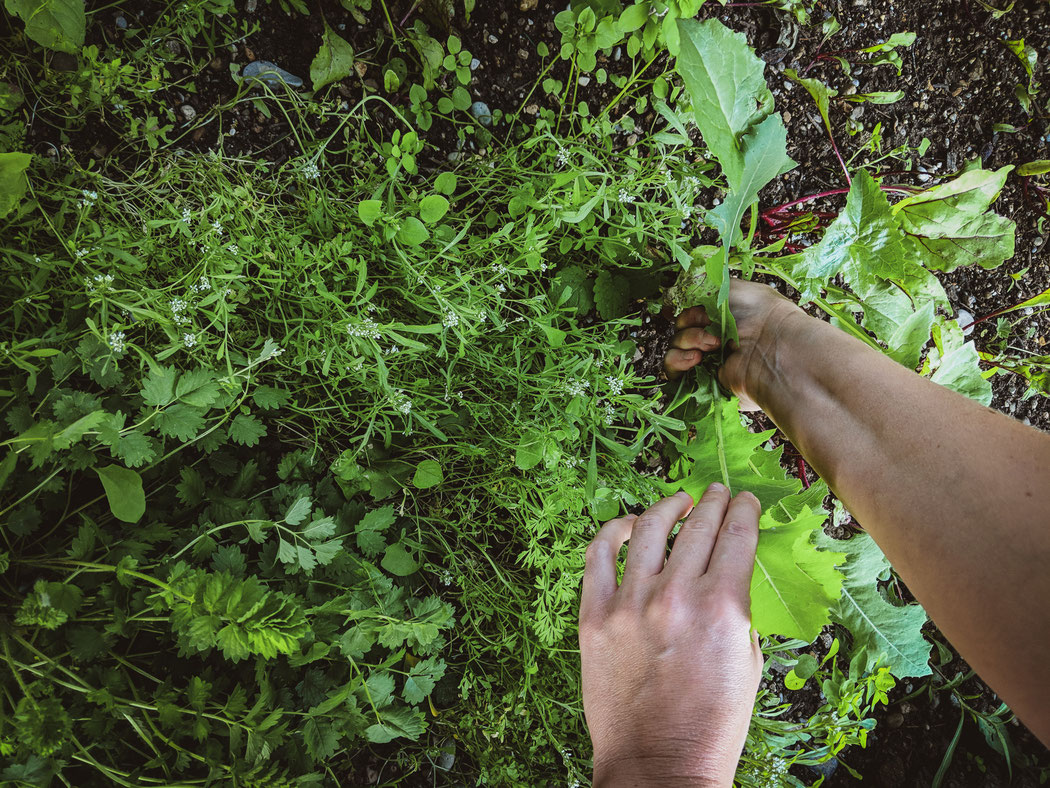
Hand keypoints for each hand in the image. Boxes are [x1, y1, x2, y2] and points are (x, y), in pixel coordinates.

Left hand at [579, 486, 763, 786]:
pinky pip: (599, 554)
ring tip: (678, 500)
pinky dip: (614, 530)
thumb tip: (730, 571)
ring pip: (649, 529)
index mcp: (723, 607)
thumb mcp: (749, 662)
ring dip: (668, 507)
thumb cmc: (712, 722)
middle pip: (698, 526)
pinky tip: (629, 524)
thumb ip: (739, 609)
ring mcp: (630, 603)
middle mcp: (677, 596)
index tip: (745, 502)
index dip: (744, 512)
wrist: (658, 764)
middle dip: (713, 502)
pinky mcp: (594, 616)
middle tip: (717, 492)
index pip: (737, 536)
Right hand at [664, 279, 805, 409]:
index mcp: (723, 317)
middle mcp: (715, 338)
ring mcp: (707, 361)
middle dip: (689, 324)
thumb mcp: (734, 288)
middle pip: (680, 329)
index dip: (690, 310)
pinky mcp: (702, 381)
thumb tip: (685, 290)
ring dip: (685, 341)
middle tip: (709, 327)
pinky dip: (676, 361)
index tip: (700, 310)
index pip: (690, 312)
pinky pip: (673, 371)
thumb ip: (707, 287)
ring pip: (675, 348)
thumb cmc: (762, 313)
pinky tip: (695, 358)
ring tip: (709, 346)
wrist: (776, 348)